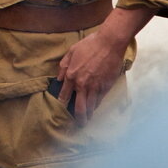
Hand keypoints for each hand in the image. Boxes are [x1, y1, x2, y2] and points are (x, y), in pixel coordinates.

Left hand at [54, 6, 153, 124]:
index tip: (62, 110)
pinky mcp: (105, 87)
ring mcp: (94, 87)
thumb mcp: (71, 52)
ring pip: (89, 107)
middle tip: (76, 124)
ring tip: (86, 122)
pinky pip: (99, 101)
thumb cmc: (90, 44)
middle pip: (78, 107)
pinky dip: (96, 107)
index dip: (63, 104)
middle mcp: (81, 84)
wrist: (109, 43)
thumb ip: (63, 66)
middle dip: (77, 118)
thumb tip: (58, 78)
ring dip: (87, 116)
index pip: (64, 95)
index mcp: (71, 75)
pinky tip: (94, 110)